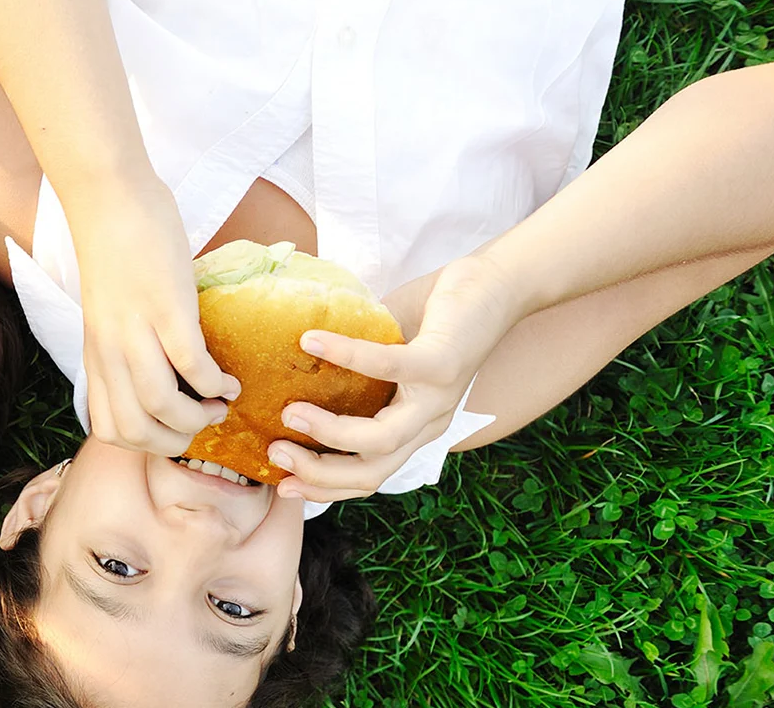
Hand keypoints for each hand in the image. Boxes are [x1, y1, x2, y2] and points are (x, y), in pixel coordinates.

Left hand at [72, 191, 239, 456]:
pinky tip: (228, 377)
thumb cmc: (114, 252)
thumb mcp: (107, 314)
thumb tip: (160, 376)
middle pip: (134, 431)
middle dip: (176, 441)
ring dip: (198, 417)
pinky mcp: (165, 307)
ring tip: (220, 403)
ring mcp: (135, 330)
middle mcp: (109, 351)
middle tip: (204, 422)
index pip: (109, 430)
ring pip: (160, 406)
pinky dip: (214, 382)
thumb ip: (124, 349)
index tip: (175, 430)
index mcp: (96, 356)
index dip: (146, 445)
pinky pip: (191, 364)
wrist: (108, 198)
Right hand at [268, 255, 523, 501]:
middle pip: (371, 472)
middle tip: (276, 453)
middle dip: (318, 474)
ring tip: (291, 413)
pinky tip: (313, 340)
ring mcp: (436, 398)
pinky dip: (345, 356)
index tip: (281, 482)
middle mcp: (427, 424)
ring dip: (330, 433)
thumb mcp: (388, 355)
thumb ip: (351, 370)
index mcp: (413, 428)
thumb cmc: (435, 318)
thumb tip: (291, 364)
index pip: (367, 476)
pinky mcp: (441, 364)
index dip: (323, 489)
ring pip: (381, 440)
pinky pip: (389, 367)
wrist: (498, 285)